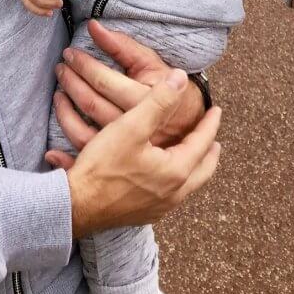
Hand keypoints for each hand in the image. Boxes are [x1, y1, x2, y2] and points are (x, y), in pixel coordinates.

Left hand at [46, 22, 205, 163]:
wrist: (189, 126)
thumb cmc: (167, 88)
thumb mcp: (150, 63)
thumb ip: (122, 45)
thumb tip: (93, 26)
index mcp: (145, 102)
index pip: (106, 83)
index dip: (85, 65)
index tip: (71, 53)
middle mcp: (135, 131)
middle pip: (93, 105)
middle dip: (71, 82)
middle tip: (61, 67)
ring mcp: (125, 152)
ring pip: (84, 132)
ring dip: (64, 111)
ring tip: (59, 91)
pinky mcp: (117, 164)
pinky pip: (86, 156)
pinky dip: (66, 151)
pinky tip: (54, 138)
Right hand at [66, 69, 221, 236]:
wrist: (78, 205)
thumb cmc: (103, 166)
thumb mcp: (132, 126)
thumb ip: (158, 101)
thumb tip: (181, 79)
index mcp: (176, 171)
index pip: (202, 142)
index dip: (209, 124)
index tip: (216, 111)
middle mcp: (174, 194)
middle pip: (203, 170)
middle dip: (209, 151)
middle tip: (213, 138)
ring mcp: (159, 208)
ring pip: (188, 184)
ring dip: (193, 166)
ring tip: (190, 153)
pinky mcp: (144, 214)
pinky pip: (171, 195)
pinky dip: (176, 180)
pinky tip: (164, 174)